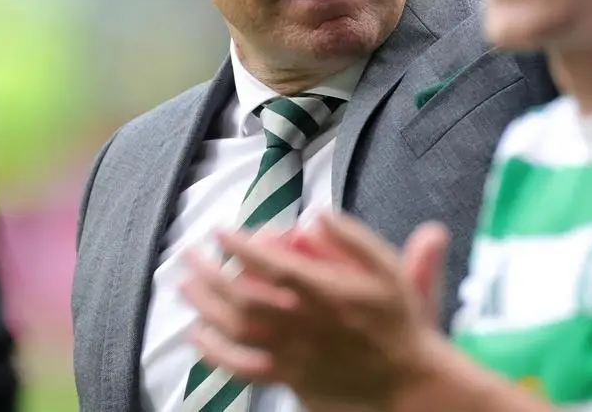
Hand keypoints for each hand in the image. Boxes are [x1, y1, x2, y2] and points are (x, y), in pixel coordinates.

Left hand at [181, 214, 450, 406]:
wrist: (406, 378)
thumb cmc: (397, 320)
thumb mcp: (389, 268)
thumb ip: (354, 237)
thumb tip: (315, 214)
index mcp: (326, 292)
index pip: (273, 265)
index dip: (241, 246)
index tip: (221, 231)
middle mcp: (303, 323)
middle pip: (244, 296)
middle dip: (210, 272)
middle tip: (189, 253)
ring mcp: (293, 353)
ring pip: (237, 329)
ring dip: (206, 305)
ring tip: (186, 284)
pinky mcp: (289, 377)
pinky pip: (243, 367)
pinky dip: (215, 353)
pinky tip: (197, 335)